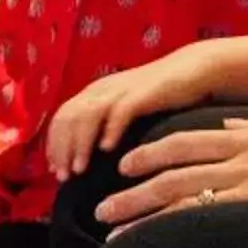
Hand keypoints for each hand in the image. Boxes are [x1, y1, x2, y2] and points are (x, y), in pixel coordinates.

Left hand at [43, 51, 208, 181]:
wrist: (192, 70)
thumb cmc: (159, 97)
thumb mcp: (124, 109)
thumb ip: (106, 125)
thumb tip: (90, 156)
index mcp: (95, 93)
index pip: (62, 118)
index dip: (54, 145)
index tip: (55, 172)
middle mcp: (103, 89)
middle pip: (68, 117)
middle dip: (61, 149)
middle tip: (62, 177)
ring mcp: (121, 89)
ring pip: (87, 115)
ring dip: (80, 144)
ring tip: (79, 170)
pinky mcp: (143, 93)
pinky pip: (120, 110)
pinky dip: (110, 130)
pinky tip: (107, 150)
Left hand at [94, 111, 247, 227]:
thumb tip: (232, 126)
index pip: (187, 143)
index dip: (150, 155)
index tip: (124, 165)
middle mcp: (246, 158)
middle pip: (174, 174)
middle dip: (133, 191)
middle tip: (101, 207)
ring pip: (185, 200)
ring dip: (145, 218)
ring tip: (114, 234)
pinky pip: (216, 224)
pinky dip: (183, 235)